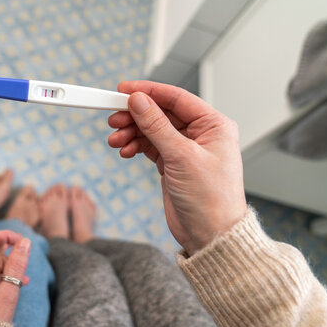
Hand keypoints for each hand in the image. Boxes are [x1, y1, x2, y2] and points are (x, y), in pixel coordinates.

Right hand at [108, 81, 246, 255]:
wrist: (210, 236)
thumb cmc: (210, 199)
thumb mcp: (182, 157)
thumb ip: (157, 126)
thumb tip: (138, 100)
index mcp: (213, 125)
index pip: (176, 98)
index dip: (148, 91)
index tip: (123, 89)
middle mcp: (200, 134)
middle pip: (161, 113)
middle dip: (135, 115)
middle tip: (113, 118)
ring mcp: (185, 149)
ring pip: (152, 130)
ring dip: (132, 132)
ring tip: (115, 139)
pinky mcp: (173, 164)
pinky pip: (150, 146)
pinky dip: (135, 146)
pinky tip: (125, 150)